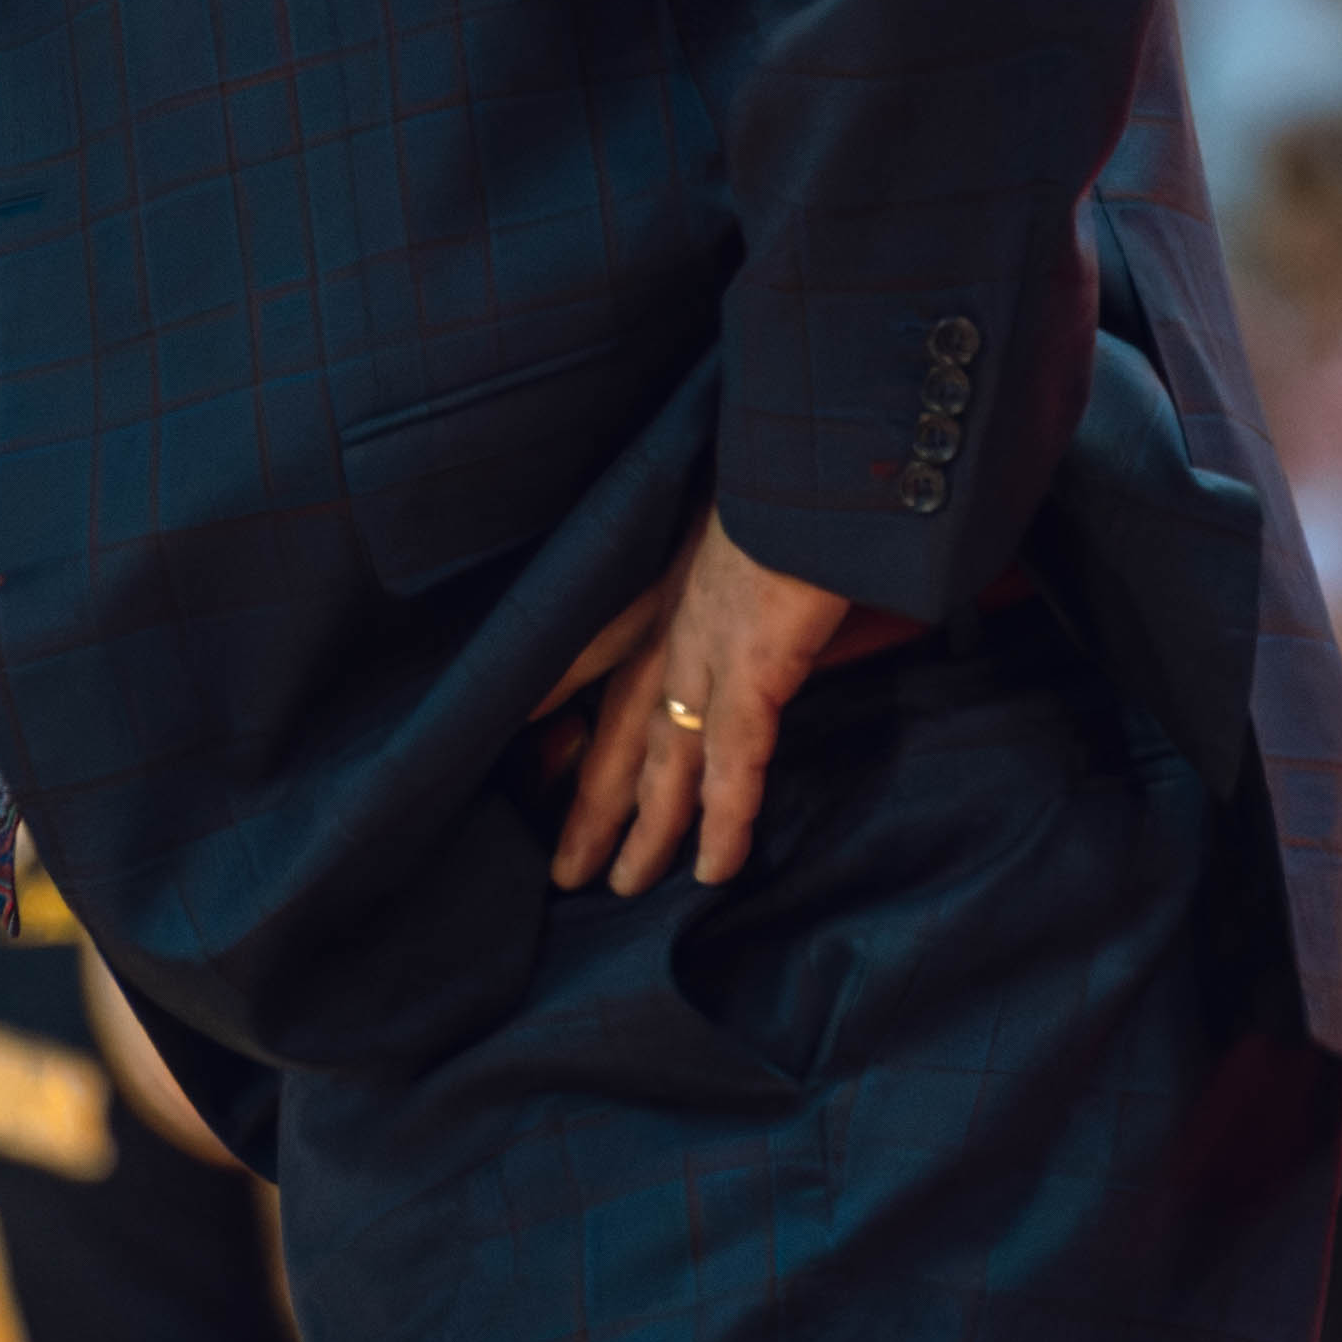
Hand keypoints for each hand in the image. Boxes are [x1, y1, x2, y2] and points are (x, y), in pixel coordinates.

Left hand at [542, 514, 871, 893]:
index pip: (593, 656)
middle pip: (619, 732)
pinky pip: (735, 762)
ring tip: (622, 888)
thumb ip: (740, 563)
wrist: (823, 453)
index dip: (553, 698)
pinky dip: (725, 818)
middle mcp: (674, 625)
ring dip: (646, 830)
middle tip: (565, 870)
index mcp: (668, 588)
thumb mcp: (746, 520)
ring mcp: (710, 647)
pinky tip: (715, 868)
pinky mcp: (757, 664)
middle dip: (593, 805)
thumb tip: (764, 580)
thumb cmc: (796, 480)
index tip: (518, 739)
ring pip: (666, 761)